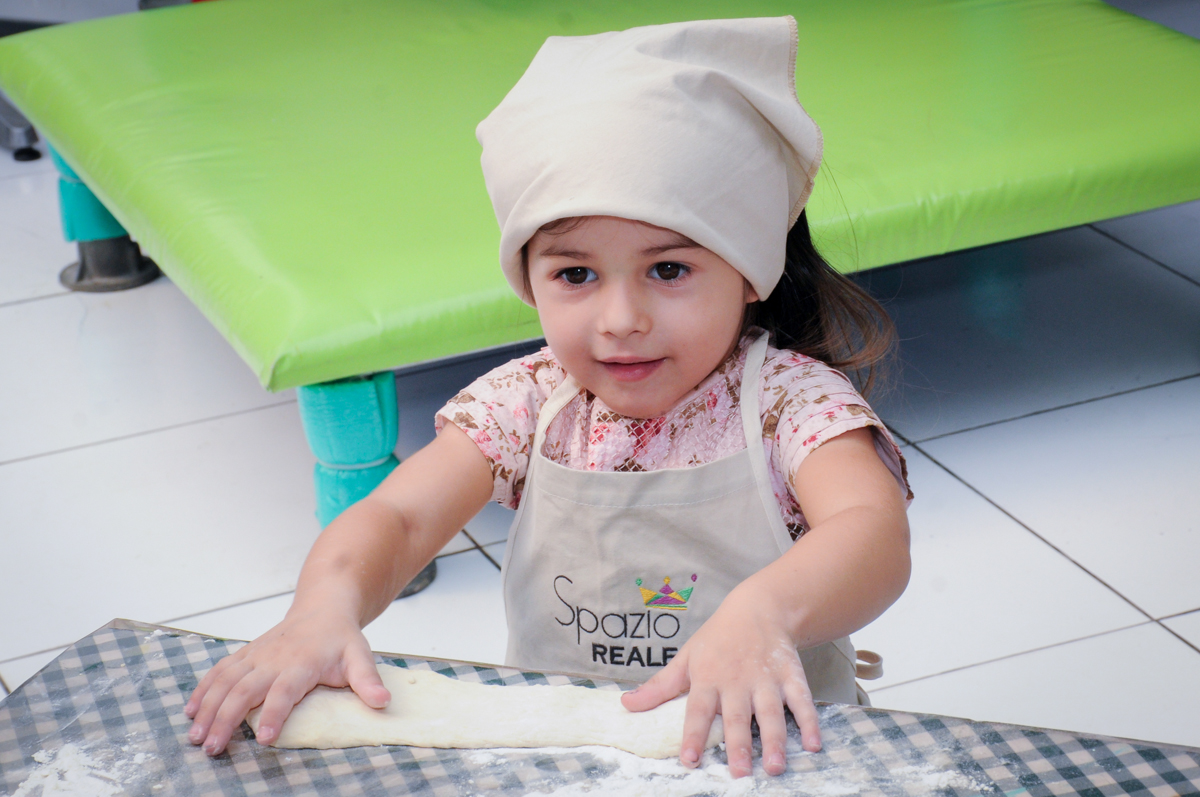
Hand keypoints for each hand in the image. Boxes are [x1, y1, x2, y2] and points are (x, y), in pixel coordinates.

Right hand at [183, 608, 388, 755]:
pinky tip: (190, 710)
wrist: (323, 607)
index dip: (274, 713)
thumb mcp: (360, 656)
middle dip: (225, 719)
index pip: (285, 690)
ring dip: (207, 708)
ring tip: (195, 736)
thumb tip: (382, 703)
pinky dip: (203, 689)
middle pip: (244, 690)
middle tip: (212, 748)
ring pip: (225, 681)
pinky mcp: (246, 654)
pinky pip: (219, 671)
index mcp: (302, 662)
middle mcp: (273, 659)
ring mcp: (256, 656)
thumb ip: (367, 681)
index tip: (264, 738)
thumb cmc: (340, 638)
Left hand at [620, 582, 819, 777]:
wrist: (758, 608)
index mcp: (707, 678)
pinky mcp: (791, 674)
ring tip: (775, 766)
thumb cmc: (717, 639)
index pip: (697, 710)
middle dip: (738, 745)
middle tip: (740, 773)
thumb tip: (626, 704)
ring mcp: (766, 678)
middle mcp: (736, 681)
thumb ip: (659, 686)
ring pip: (770, 712)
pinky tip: (815, 743)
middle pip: (737, 717)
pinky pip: (802, 700)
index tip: (690, 759)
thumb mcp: (686, 658)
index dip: (693, 734)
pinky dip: (810, 721)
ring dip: (775, 740)